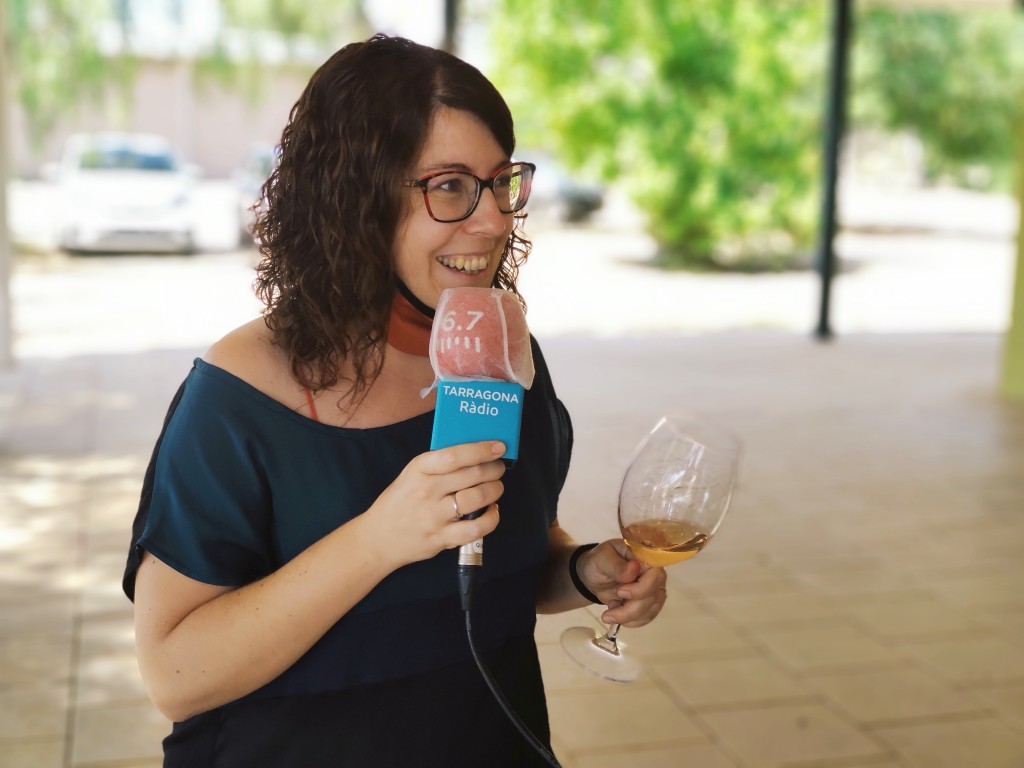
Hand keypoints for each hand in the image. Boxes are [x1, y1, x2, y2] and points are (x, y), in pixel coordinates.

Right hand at [364, 440, 506, 567]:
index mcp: (419, 470)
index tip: (499, 447)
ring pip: (477, 498)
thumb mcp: (412, 475)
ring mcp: (434, 516)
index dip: (481, 450)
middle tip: (498, 468)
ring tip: (496, 488)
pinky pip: (476, 528)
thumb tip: (476, 454)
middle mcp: (427, 491)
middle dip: (494, 470)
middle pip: (472, 475)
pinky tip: (492, 511)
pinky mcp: (442, 538)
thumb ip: (439, 465)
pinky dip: (492, 518)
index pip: (455, 455)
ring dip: (495, 491)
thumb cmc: (400, 502)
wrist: (379, 538)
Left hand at [577, 540, 667, 627]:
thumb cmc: (599, 562)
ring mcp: (653, 589)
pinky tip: (616, 617)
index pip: (656, 574)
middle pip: (654, 595)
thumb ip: (616, 565)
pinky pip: (647, 617)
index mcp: (645, 557)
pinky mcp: (649, 603)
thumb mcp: (601, 559)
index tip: (621, 592)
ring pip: (651, 609)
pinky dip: (631, 621)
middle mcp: (654, 574)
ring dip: (629, 617)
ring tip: (608, 615)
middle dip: (631, 608)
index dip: (642, 587)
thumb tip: (633, 569)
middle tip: (609, 609)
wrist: (593, 576)